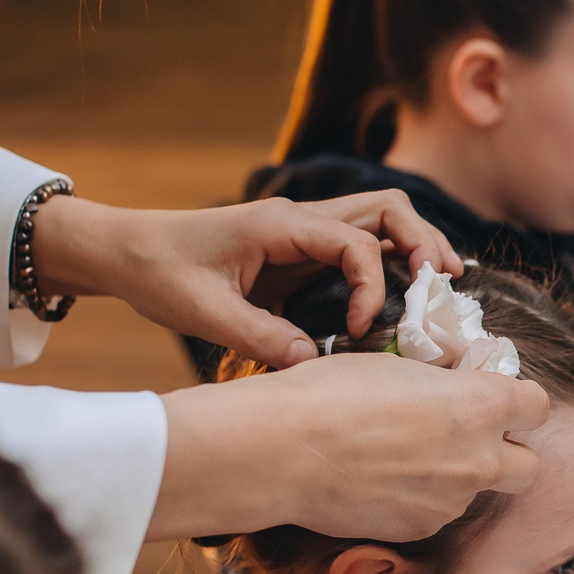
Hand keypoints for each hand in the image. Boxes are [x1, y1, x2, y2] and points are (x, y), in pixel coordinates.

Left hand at [29, 190, 462, 367]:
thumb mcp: (205, 313)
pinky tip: (405, 290)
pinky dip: (391, 259)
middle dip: (424, 242)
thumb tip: (313, 366)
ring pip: (379, 219)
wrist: (128, 250)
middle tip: (445, 284)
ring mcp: (302, 230)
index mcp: (281, 225)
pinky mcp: (300, 250)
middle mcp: (300, 219)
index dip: (374, 285)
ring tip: (442, 282)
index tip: (362, 329)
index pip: (356, 241)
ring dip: (414, 245)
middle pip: (387, 208)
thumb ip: (261, 338)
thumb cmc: (160, 272)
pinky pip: (359, 243)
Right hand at [150, 355, 547, 541]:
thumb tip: (456, 392)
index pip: (537, 406)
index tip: (496, 401)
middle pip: (529, 467)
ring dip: (457, 478)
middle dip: (508, 454)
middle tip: (470, 440)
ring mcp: (452, 501)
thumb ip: (444, 386)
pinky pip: (437, 514)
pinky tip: (381, 482)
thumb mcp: (397, 366)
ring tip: (404, 459)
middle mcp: (479, 459)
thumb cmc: (330, 393)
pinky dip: (422, 501)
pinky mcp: (420, 531)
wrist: (281, 450)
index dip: (518, 404)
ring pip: (478, 493)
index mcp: (480, 405)